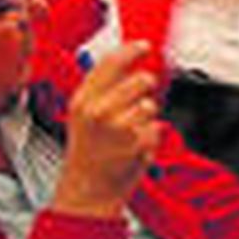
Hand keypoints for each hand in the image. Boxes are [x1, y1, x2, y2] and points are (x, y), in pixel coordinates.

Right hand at [53, 43, 161, 219]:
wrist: (87, 192)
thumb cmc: (87, 154)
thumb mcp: (82, 117)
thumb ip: (102, 90)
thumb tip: (127, 63)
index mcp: (83, 101)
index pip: (110, 63)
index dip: (131, 50)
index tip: (144, 46)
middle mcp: (98, 111)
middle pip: (140, 80)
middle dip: (145, 87)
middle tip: (139, 100)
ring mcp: (118, 127)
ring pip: (150, 105)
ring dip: (146, 117)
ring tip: (129, 132)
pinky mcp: (136, 143)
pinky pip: (156, 128)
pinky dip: (150, 137)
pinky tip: (133, 148)